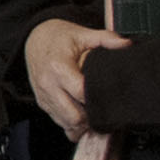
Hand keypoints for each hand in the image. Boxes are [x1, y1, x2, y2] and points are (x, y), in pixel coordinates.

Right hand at [25, 18, 126, 140]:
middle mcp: (49, 85)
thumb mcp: (82, 34)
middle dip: (91, 118)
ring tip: (95, 116)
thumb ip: (106, 39)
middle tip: (104, 111)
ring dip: (82, 124)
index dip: (98, 99)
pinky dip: (72, 124)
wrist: (33, 39)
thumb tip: (126, 44)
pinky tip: (83, 118)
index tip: (109, 97)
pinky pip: (58, 122)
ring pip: (66, 123)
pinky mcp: (42, 102)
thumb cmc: (57, 37)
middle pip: (74, 116)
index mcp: (59, 68)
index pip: (81, 94)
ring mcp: (44, 96)